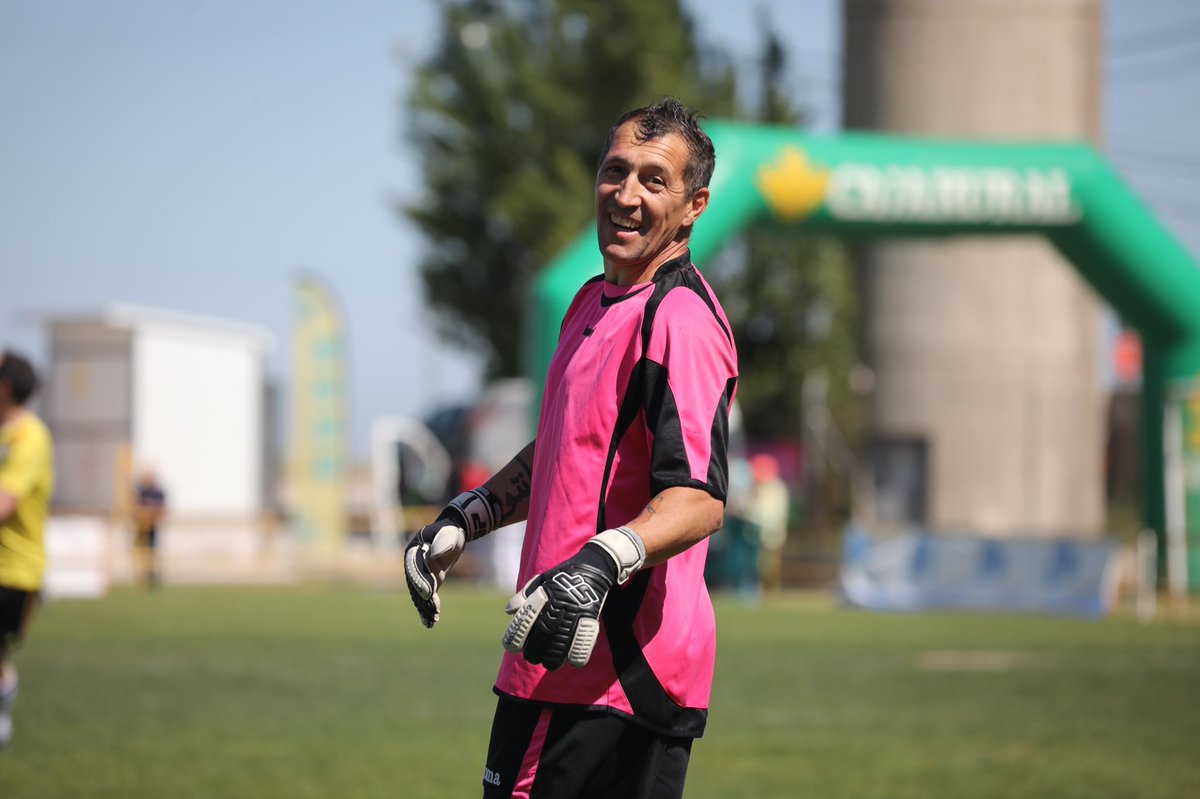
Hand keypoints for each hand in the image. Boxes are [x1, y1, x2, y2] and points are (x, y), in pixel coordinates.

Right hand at [405, 488, 501, 627]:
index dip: (420, 581)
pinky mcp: (429, 581)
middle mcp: (413, 564)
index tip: (428, 593)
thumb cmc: (451, 531)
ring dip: (425, 608)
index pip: (414, 568)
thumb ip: (442, 542)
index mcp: (413, 550)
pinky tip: (430, 622)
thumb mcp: (449, 534)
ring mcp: (420, 573)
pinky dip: (428, 608)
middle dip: (423, 599)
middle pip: (416, 584)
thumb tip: (434, 555)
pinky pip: (426, 596)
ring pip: (420, 593)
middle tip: (432, 612)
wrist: (455, 532)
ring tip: (431, 621)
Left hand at [502, 527, 644, 669]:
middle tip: (533, 658)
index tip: (512, 648)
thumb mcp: (540, 580)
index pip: (525, 619)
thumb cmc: (562, 576)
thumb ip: (524, 596)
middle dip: (534, 651)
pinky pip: (583, 638)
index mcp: (542, 594)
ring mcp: (574, 609)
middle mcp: (556, 603)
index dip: (516, 636)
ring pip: (560, 640)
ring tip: (550, 664)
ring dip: (553, 657)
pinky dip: (578, 653)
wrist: (593, 566)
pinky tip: (573, 662)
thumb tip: (509, 612)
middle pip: (541, 634)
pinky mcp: (590, 614)